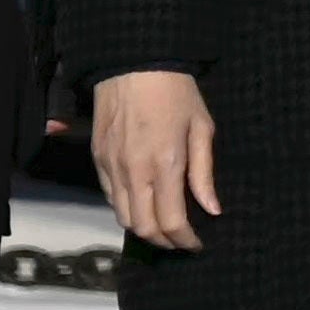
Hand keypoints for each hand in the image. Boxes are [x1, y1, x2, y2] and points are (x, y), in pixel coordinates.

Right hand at [92, 69, 218, 245]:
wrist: (134, 64)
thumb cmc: (177, 92)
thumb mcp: (202, 128)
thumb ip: (204, 173)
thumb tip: (212, 209)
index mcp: (164, 164)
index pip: (170, 221)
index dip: (184, 240)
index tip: (197, 244)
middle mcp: (133, 172)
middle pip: (142, 227)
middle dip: (164, 241)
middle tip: (181, 241)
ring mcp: (111, 167)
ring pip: (122, 216)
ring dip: (143, 229)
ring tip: (165, 227)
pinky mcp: (97, 159)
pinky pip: (110, 197)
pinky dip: (127, 209)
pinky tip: (144, 205)